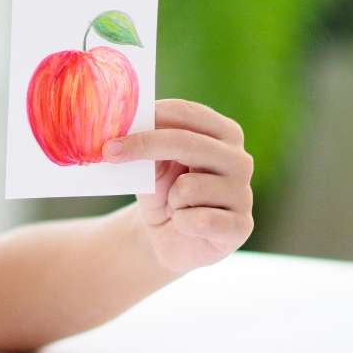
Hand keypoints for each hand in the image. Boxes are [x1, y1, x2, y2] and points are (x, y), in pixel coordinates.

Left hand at [102, 100, 253, 272]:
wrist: (172, 239)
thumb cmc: (165, 193)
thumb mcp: (152, 165)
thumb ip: (146, 146)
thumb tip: (122, 134)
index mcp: (223, 133)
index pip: (186, 113)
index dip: (150, 116)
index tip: (116, 123)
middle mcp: (240, 159)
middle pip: (187, 142)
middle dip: (144, 146)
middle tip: (109, 152)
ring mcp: (243, 194)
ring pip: (189, 187)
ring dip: (170, 200)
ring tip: (175, 206)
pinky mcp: (241, 227)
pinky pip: (199, 220)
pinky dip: (181, 223)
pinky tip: (185, 225)